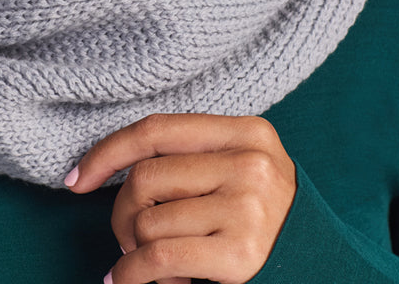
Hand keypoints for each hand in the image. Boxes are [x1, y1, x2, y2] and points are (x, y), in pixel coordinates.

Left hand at [66, 112, 295, 283]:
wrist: (322, 267)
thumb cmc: (263, 219)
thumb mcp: (239, 170)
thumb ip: (190, 158)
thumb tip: (105, 171)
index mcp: (247, 132)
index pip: (157, 129)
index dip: (108, 152)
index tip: (75, 179)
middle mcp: (249, 162)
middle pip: (145, 176)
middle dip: (120, 212)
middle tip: (126, 238)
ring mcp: (248, 207)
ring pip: (146, 219)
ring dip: (131, 249)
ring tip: (149, 262)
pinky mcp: (241, 253)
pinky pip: (156, 258)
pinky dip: (129, 273)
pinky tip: (125, 281)